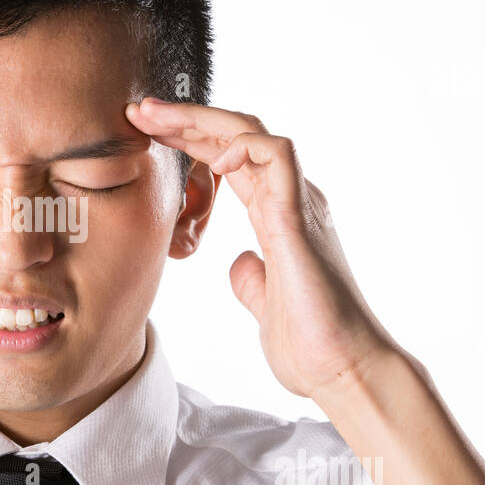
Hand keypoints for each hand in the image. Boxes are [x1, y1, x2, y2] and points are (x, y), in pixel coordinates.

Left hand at [126, 97, 398, 401]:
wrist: (344, 373)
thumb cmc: (311, 346)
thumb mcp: (264, 305)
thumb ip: (252, 280)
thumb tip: (239, 263)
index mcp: (278, 217)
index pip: (230, 160)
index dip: (189, 141)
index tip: (146, 132)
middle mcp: (290, 201)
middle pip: (236, 137)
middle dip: (185, 119)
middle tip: (139, 111)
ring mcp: (299, 205)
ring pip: (254, 133)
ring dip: (201, 120)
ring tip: (155, 116)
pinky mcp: (301, 219)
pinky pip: (279, 156)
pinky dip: (245, 144)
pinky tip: (213, 154)